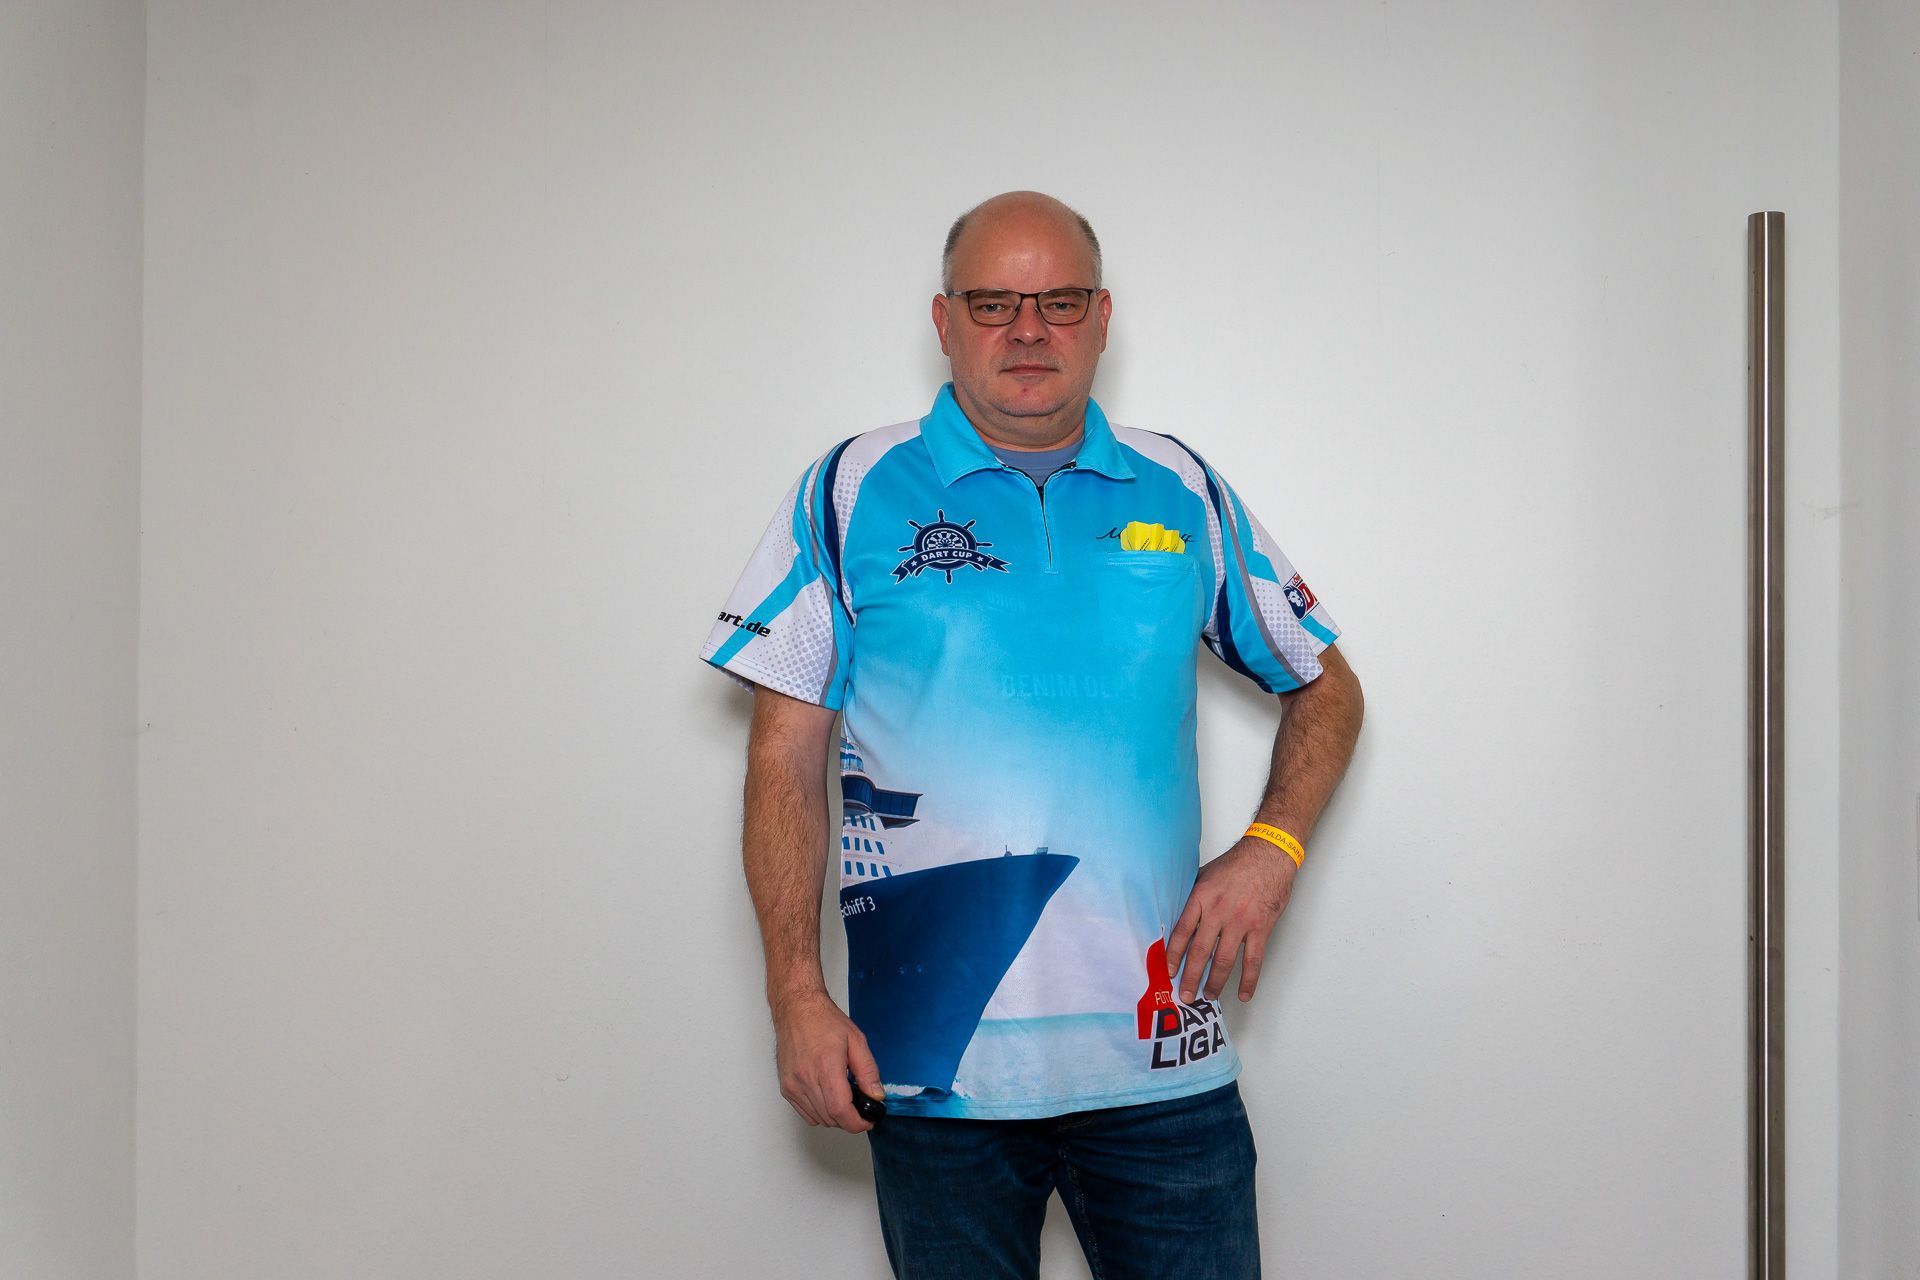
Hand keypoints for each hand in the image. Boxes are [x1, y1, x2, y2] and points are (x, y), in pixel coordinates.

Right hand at [771, 989, 885, 1132]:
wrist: (796, 1010)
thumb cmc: (823, 1020)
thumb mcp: (856, 1040)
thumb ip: (868, 1071)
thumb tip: (876, 1096)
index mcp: (825, 1066)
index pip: (841, 1110)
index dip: (857, 1122)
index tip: (868, 1120)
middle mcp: (805, 1078)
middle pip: (831, 1118)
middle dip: (850, 1118)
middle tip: (860, 1104)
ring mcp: (793, 1085)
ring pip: (819, 1119)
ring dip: (835, 1116)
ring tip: (843, 1095)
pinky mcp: (786, 1088)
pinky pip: (806, 1114)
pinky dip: (820, 1112)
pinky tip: (828, 1095)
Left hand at [1164, 836, 1298, 1003]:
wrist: (1269, 855)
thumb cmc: (1237, 864)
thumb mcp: (1205, 874)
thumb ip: (1192, 896)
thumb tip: (1176, 916)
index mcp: (1201, 897)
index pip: (1182, 931)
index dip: (1173, 954)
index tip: (1168, 971)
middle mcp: (1219, 911)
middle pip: (1200, 951)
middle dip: (1191, 977)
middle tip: (1185, 995)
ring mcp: (1240, 921)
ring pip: (1224, 960)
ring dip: (1215, 982)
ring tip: (1208, 996)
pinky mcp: (1260, 928)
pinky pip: (1253, 960)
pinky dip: (1248, 980)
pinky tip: (1242, 993)